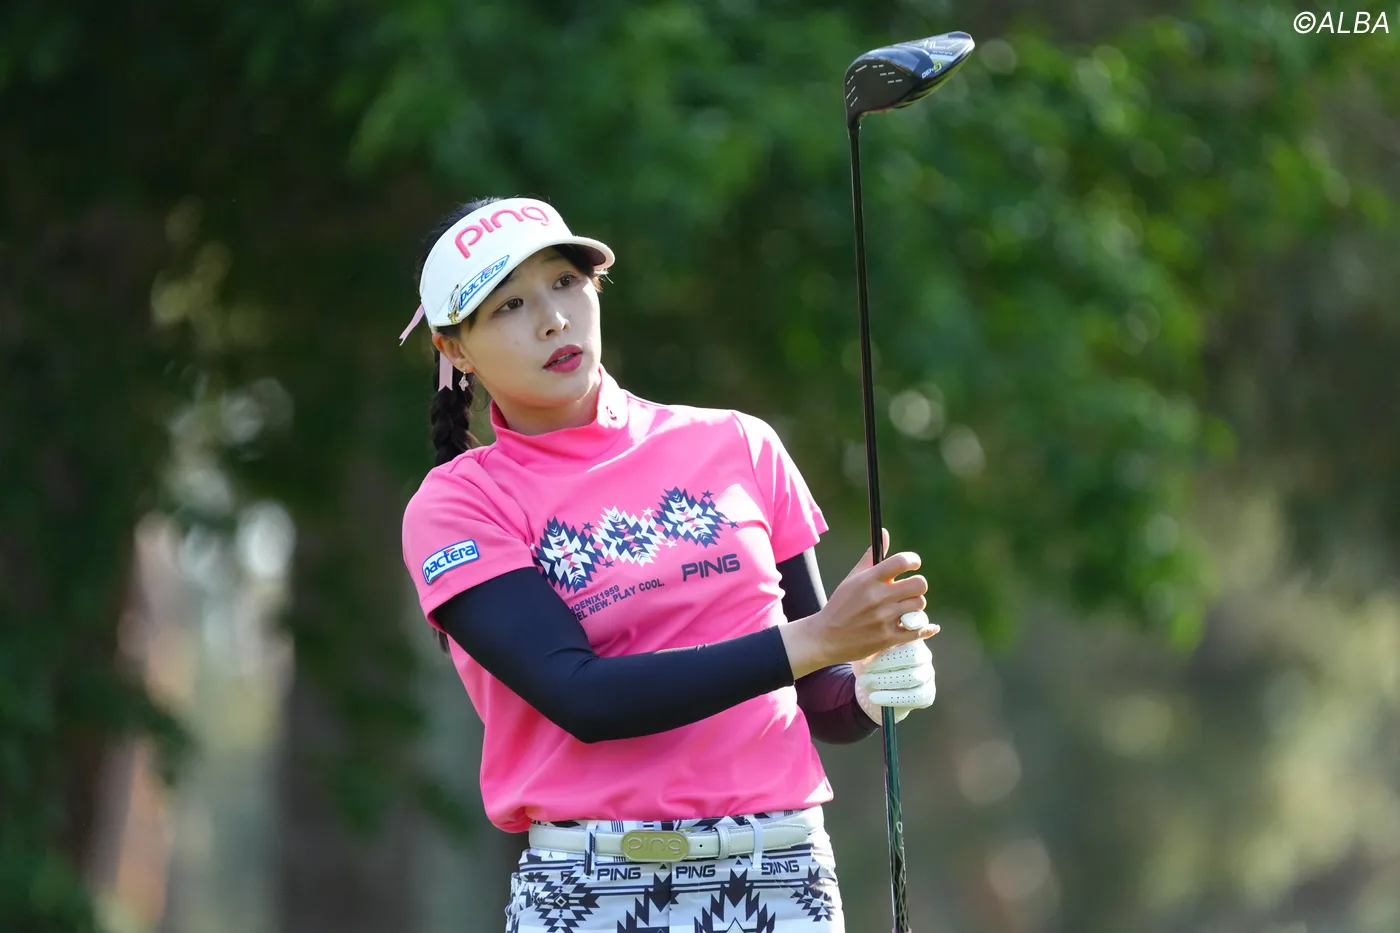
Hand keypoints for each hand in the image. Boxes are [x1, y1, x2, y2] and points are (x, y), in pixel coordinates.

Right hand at [779, 530, 937, 677]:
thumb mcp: (852, 579)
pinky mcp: (888, 638)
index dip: (913, 561)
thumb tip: (885, 533)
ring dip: (915, 607)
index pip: (901, 561)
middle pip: (919, 584)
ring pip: (919, 606)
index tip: (913, 565)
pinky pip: (918, 630)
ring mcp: (884, 619)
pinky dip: (926, 628)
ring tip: (906, 610)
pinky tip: (930, 626)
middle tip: (909, 591)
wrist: (827, 638)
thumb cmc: (840, 605)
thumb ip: (871, 557)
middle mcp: (878, 597)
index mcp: (869, 579)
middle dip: (917, 586)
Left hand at [853, 628, 936, 724]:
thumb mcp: (869, 648)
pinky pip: (913, 696)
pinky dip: (891, 697)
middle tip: (864, 666)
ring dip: (885, 680)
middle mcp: (925, 655)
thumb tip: (872, 628)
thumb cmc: (871, 662)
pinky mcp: (927, 694)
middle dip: (887, 661)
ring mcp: (927, 675)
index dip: (910, 627)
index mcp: (913, 638)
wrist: (875, 690)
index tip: (892, 633)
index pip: (915, 631)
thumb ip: (874, 637)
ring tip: (863, 681)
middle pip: (913, 655)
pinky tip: (873, 697)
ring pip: (912, 677)